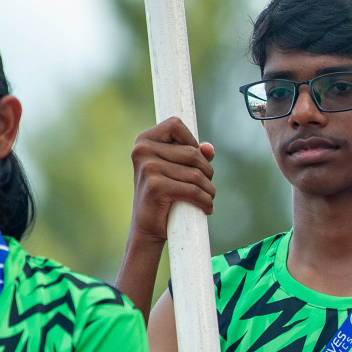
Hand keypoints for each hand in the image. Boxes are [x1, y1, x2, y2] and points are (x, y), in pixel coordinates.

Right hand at [130, 116, 215, 244]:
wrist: (147, 227)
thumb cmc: (164, 195)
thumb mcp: (178, 170)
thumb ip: (193, 154)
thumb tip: (209, 148)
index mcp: (144, 141)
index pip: (176, 125)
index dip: (192, 141)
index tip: (194, 160)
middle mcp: (142, 150)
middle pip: (193, 152)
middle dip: (207, 171)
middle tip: (207, 186)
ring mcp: (147, 167)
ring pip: (196, 174)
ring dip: (209, 189)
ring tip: (207, 198)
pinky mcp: (155, 185)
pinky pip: (194, 190)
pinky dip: (206, 201)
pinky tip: (207, 208)